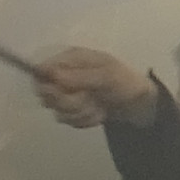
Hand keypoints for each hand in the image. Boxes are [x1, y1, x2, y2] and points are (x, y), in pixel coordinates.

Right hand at [31, 48, 156, 131]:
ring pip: (57, 110)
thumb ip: (79, 77)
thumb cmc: (124, 82)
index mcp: (72, 59)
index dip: (48, 84)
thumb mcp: (106, 76)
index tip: (63, 91)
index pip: (42, 71)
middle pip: (46, 94)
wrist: (137, 104)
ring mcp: (67, 94)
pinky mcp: (71, 110)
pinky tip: (98, 113)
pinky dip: (84, 120)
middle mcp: (65, 75)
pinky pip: (67, 120)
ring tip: (99, 105)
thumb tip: (50, 73)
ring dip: (81, 112)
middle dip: (69, 102)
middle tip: (89, 98)